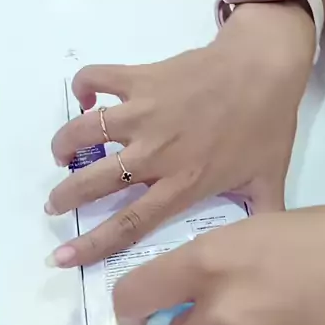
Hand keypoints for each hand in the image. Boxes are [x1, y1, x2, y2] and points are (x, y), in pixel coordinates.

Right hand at [47, 4, 314, 267]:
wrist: (264, 67)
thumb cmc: (266, 124)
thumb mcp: (270, 179)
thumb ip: (263, 217)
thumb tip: (265, 250)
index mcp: (182, 183)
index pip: (128, 223)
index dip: (91, 244)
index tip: (62, 257)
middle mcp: (155, 152)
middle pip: (94, 182)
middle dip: (65, 197)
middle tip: (54, 203)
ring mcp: (144, 113)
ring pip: (85, 131)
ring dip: (64, 144)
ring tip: (61, 153)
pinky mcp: (141, 78)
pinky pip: (97, 78)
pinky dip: (83, 86)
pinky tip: (87, 97)